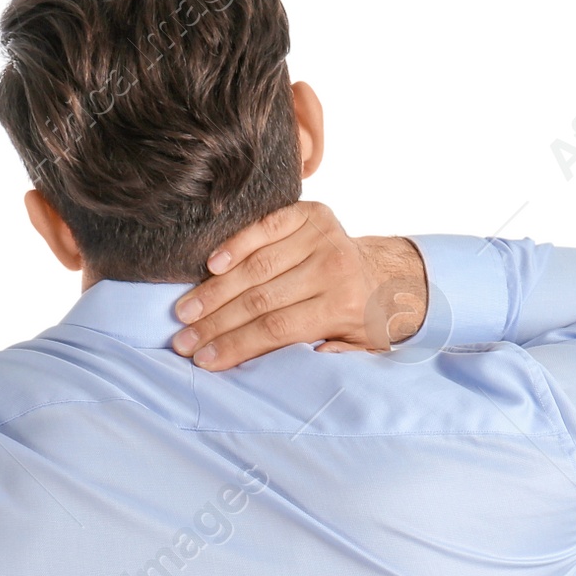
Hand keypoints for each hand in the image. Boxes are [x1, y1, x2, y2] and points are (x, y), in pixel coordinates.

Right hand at [170, 202, 426, 369]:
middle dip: (216, 323)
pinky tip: (211, 266)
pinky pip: (265, 228)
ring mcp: (322, 236)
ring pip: (256, 267)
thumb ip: (319, 354)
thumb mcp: (356, 347)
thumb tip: (272, 361)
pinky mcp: (312, 215)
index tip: (204, 360)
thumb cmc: (366, 319)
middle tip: (183, 340)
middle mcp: (333, 267)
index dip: (236, 344)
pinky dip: (236, 245)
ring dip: (214, 291)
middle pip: (260, 299)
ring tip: (185, 311)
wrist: (391, 275)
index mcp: (343, 304)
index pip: (276, 328)